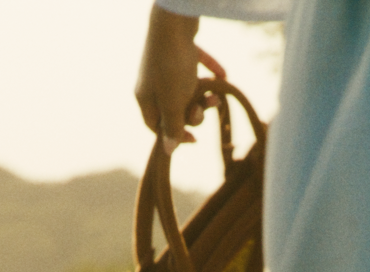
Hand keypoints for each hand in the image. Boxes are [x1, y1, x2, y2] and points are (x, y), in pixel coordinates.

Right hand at [136, 5, 225, 153]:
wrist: (174, 22)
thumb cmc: (172, 67)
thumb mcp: (173, 102)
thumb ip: (172, 126)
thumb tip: (169, 151)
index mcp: (146, 98)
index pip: (155, 126)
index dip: (174, 135)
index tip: (194, 139)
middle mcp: (152, 83)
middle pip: (174, 109)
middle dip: (193, 113)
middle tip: (205, 111)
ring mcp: (165, 66)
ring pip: (185, 90)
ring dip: (203, 96)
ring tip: (217, 96)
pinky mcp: (179, 50)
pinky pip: (194, 66)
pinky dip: (208, 73)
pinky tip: (223, 75)